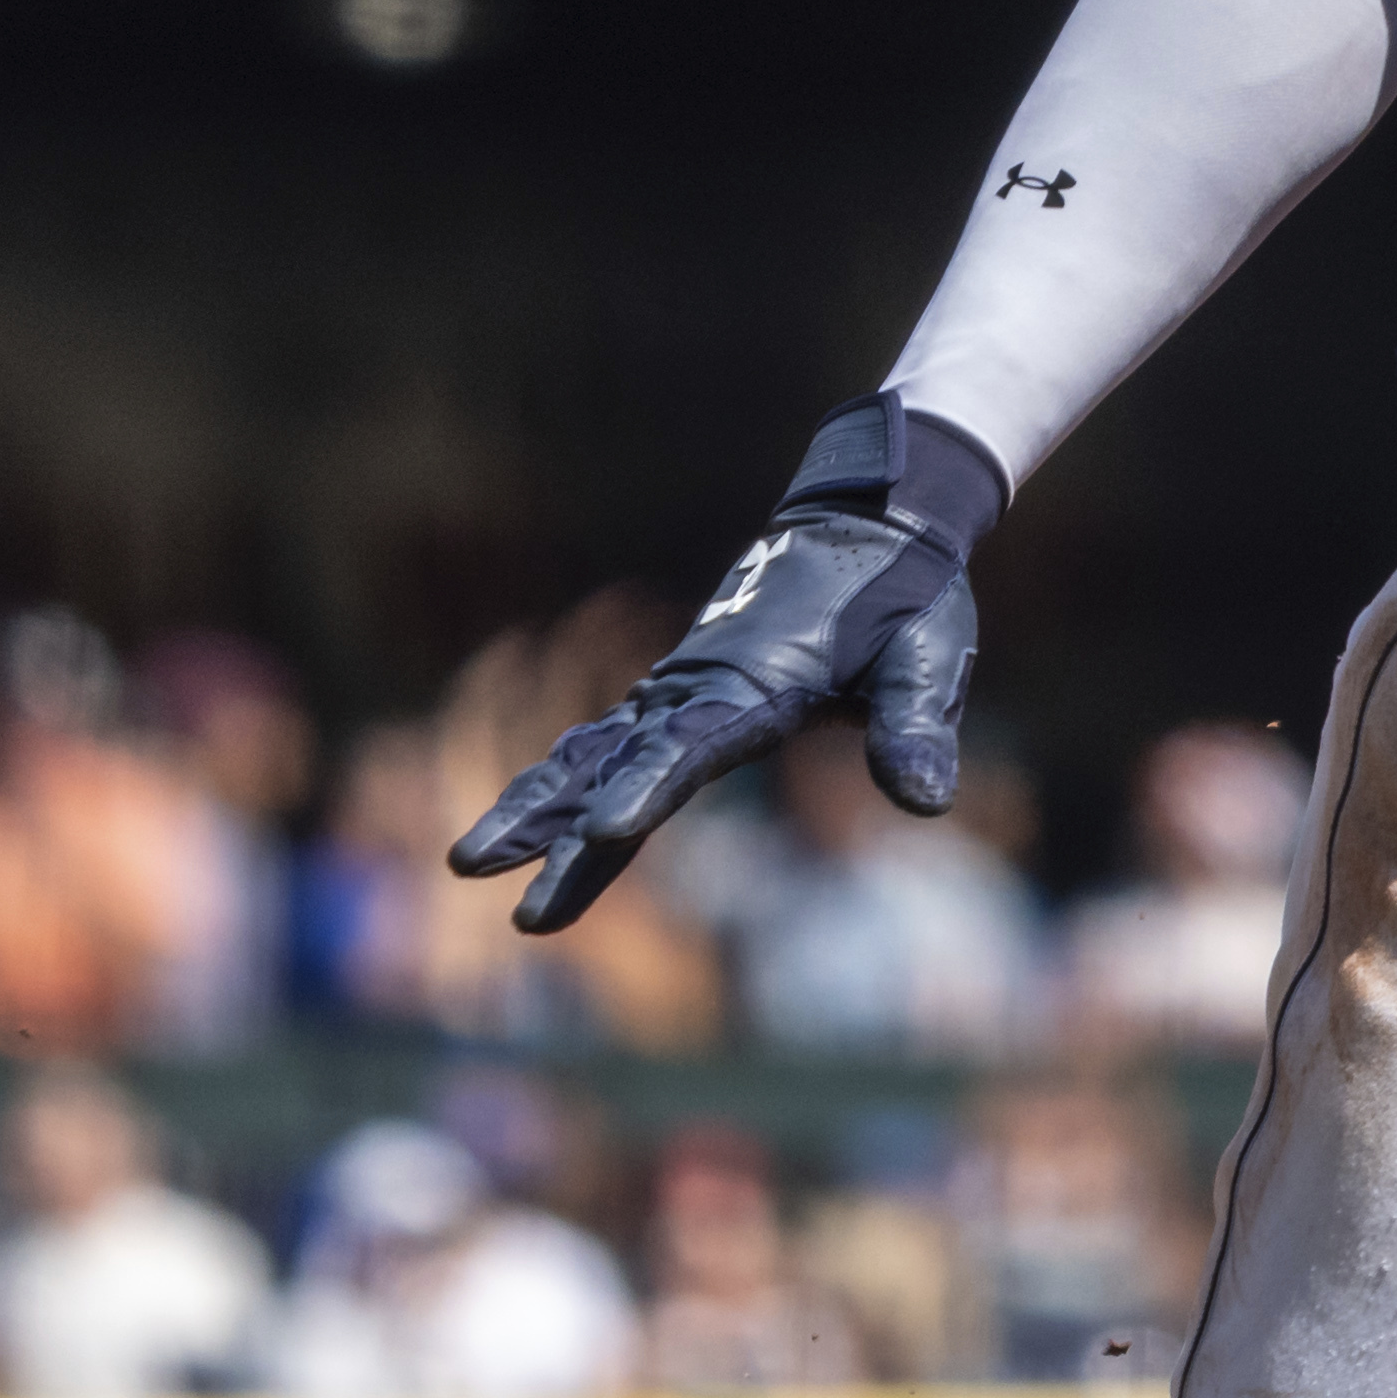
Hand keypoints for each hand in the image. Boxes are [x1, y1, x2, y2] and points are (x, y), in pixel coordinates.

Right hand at [448, 396, 998, 933]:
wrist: (873, 521)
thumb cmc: (908, 595)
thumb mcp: (928, 657)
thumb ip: (914, 727)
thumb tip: (927, 804)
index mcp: (763, 679)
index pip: (694, 745)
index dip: (647, 790)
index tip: (602, 833)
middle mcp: (705, 683)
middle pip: (619, 761)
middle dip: (554, 825)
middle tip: (480, 876)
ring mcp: (683, 686)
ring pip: (593, 750)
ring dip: (533, 802)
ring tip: (468, 861)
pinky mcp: (683, 691)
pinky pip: (608, 737)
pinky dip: (564, 772)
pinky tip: (523, 816)